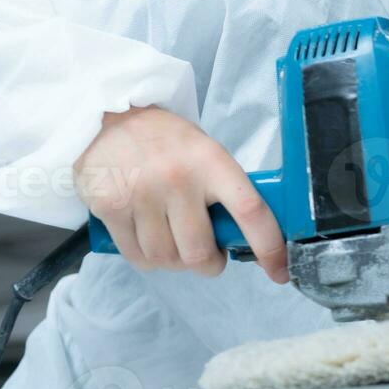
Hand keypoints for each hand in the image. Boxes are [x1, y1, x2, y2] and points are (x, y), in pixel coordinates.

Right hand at [74, 106, 288, 282]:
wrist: (109, 117)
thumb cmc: (168, 144)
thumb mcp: (207, 155)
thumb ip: (226, 194)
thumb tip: (247, 242)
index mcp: (213, 162)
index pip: (250, 212)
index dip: (269, 248)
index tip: (280, 271)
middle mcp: (178, 179)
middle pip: (199, 253)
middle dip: (209, 264)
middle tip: (208, 255)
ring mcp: (141, 194)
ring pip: (166, 259)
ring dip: (176, 262)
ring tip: (176, 242)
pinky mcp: (110, 207)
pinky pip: (137, 256)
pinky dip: (149, 259)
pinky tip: (151, 240)